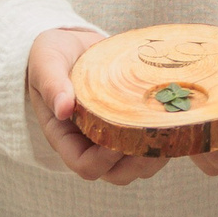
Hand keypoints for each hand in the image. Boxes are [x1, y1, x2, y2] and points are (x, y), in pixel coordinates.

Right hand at [28, 28, 168, 186]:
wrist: (72, 42)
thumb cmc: (52, 54)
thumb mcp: (46, 62)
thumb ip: (52, 83)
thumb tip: (63, 110)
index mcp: (65, 136)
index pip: (85, 165)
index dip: (104, 160)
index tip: (119, 136)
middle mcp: (90, 143)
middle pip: (116, 173)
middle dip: (136, 162)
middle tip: (152, 136)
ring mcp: (112, 136)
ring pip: (138, 165)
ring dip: (155, 154)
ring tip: (166, 129)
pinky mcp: (132, 123)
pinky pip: (151, 144)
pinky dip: (163, 138)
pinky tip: (171, 117)